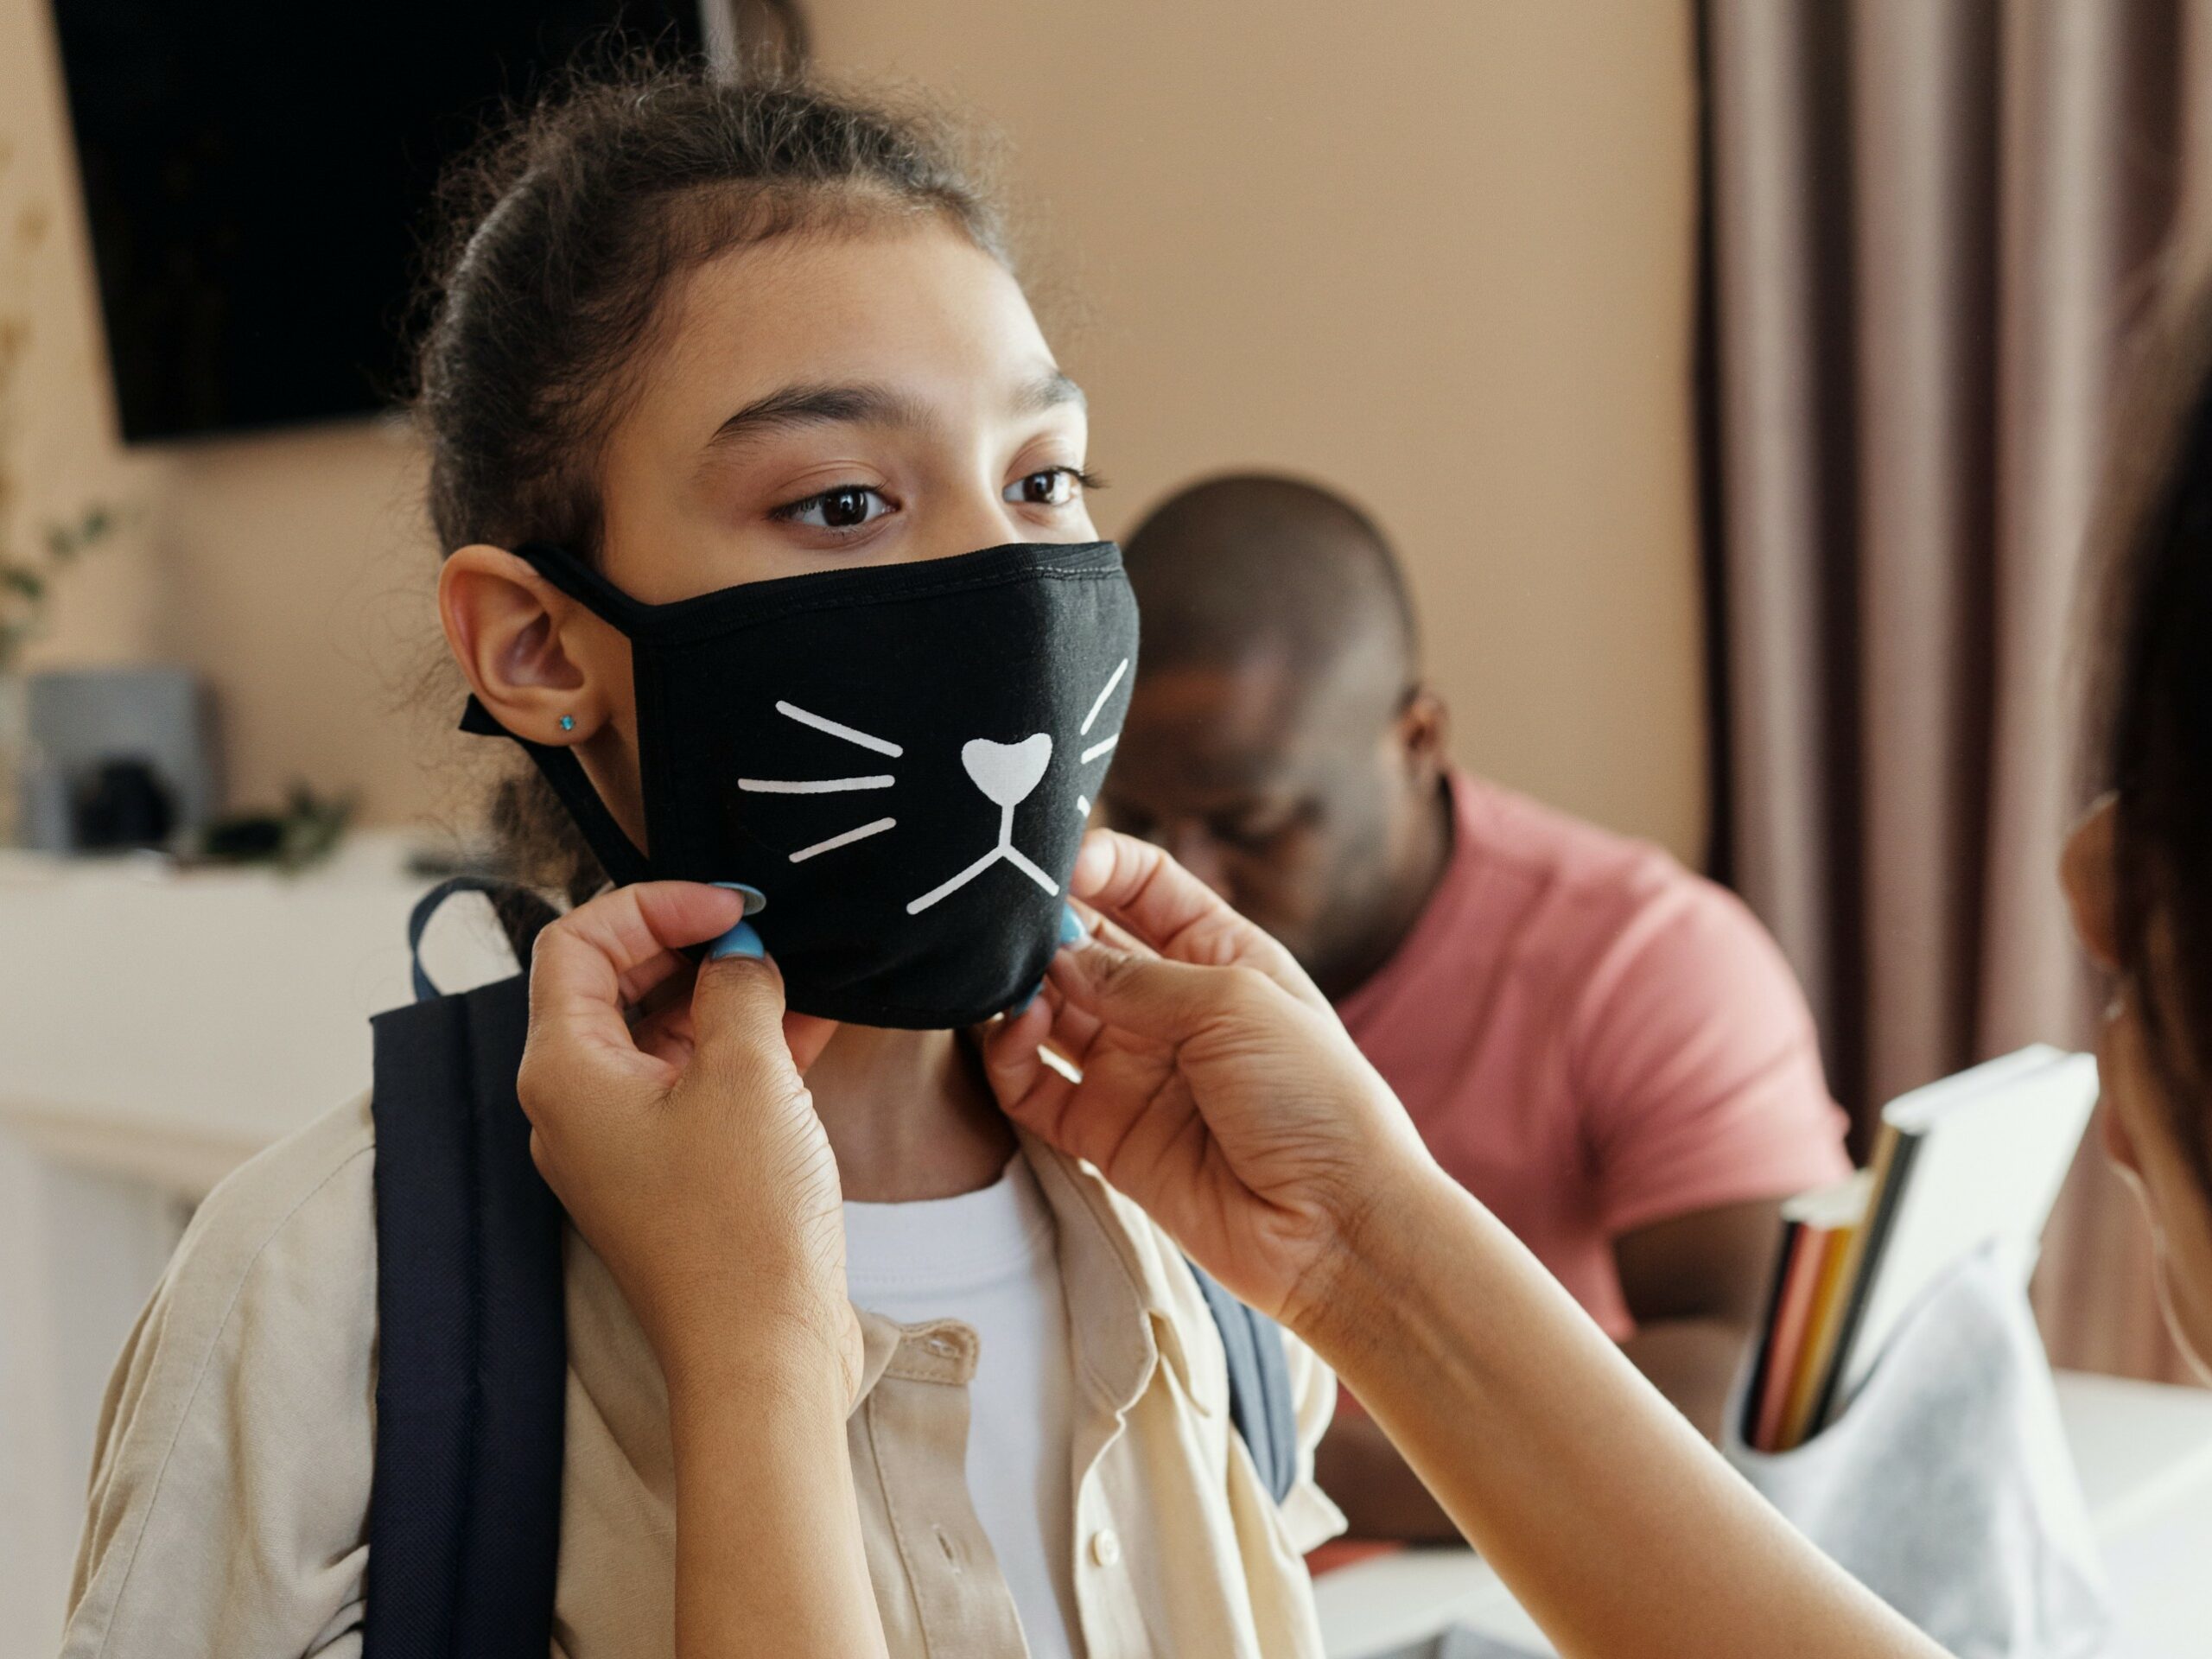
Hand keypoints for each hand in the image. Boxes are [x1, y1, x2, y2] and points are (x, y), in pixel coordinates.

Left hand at [516, 882, 857, 1404]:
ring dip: (725, 992)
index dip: (651, 903)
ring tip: (800, 966)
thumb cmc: (742, 1222)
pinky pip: (696, 1084)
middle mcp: (575, 1105)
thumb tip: (738, 955)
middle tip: (765, 928)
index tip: (730, 904)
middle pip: (612, 982)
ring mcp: (622, 1144)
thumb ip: (736, 987)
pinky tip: (813, 1019)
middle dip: (688, 942)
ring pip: (662, 1032)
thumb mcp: (749, 1073)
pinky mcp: (671, 1174)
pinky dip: (744, 1046)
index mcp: (563, 1071)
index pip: (575, 941)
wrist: (765, 1356)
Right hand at [980, 831, 1437, 1331]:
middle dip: (1045, 925)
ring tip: (1006, 981)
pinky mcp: (1103, 1133)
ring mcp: (1134, 1069)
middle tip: (1008, 919)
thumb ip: (1138, 977)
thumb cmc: (1315, 1099)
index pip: (1145, 886)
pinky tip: (1015, 1032)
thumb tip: (1057, 957)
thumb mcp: (1236, 1004)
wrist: (1335, 1227)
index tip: (1056, 859)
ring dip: (1019, 989)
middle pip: (1086, 944)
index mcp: (1221, 955)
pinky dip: (1009, 1056)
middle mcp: (1171, 1007)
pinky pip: (1033, 1086)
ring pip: (1048, 1011)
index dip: (1100, 863)